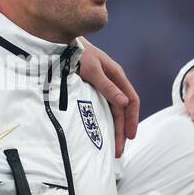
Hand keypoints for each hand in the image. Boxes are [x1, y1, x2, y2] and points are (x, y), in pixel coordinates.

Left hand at [77, 38, 139, 157]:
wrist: (60, 43)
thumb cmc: (77, 53)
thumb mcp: (92, 70)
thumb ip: (107, 87)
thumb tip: (124, 104)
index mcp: (117, 76)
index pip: (132, 101)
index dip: (133, 119)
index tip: (130, 136)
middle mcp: (113, 82)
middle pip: (122, 110)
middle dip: (122, 131)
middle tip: (118, 151)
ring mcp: (103, 86)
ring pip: (113, 111)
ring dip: (114, 129)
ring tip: (113, 147)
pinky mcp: (92, 89)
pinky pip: (102, 108)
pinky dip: (105, 121)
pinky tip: (102, 132)